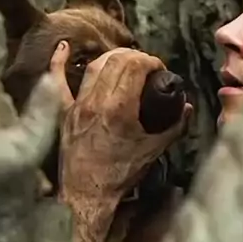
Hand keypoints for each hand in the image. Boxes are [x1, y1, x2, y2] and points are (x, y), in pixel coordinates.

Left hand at [50, 41, 192, 203]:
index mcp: (120, 110)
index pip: (136, 66)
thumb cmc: (119, 175)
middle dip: (136, 56)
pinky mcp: (64, 113)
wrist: (87, 194)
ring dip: (112, 57)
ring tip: (124, 60)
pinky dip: (59, 61)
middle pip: (117, 60)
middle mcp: (97, 103)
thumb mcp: (154, 150)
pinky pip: (57, 82)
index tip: (158, 68)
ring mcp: (78, 106)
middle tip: (146, 65)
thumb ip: (174, 126)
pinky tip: (63, 46)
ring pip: (95, 66)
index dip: (151, 61)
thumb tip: (186, 108)